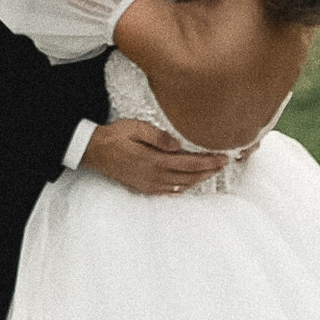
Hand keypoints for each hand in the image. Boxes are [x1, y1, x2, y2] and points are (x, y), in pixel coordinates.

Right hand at [80, 118, 230, 195]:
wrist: (94, 152)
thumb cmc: (115, 136)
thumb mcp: (136, 128)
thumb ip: (158, 136)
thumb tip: (178, 144)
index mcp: (155, 161)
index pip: (190, 164)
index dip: (209, 162)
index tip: (224, 158)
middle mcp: (154, 176)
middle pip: (190, 177)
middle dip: (209, 171)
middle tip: (225, 165)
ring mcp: (149, 184)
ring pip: (182, 186)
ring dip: (199, 180)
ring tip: (212, 172)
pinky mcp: (144, 188)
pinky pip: (170, 191)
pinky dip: (184, 187)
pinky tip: (191, 182)